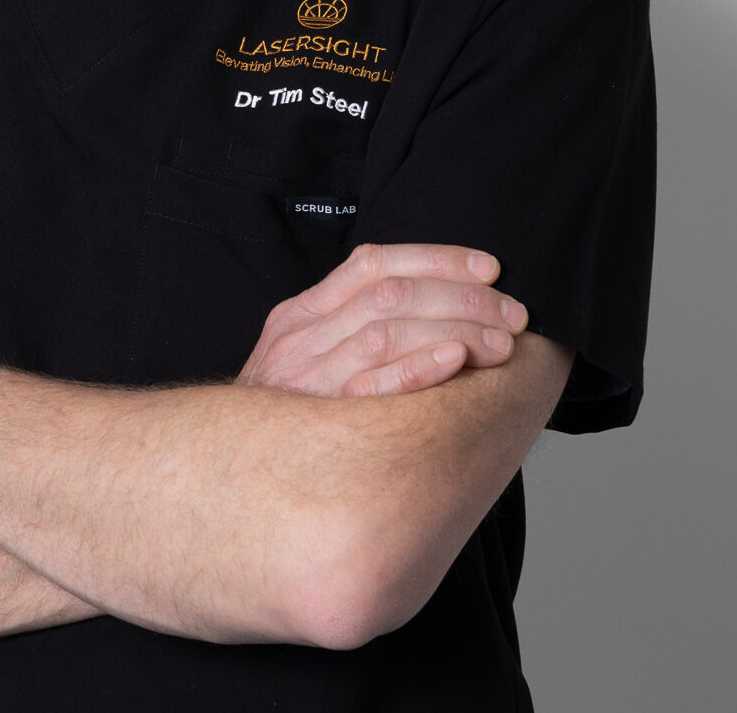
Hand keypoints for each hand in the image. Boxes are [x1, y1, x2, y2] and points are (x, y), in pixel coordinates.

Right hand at [237, 242, 527, 397]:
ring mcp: (306, 379)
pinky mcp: (319, 422)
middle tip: (512, 313)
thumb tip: (429, 307)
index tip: (489, 268)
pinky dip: (418, 368)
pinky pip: (374, 386)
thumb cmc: (283, 419)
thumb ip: (346, 329)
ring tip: (501, 342)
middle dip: (461, 297)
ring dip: (455, 330)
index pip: (374, 263)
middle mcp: (300, 338)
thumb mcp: (300, 359)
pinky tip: (457, 362)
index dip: (437, 258)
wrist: (224, 477)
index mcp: (300, 313)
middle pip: (391, 295)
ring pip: (389, 331)